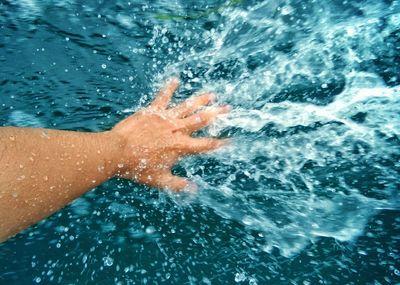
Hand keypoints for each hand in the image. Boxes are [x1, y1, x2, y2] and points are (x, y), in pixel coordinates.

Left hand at [111, 78, 229, 190]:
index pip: (205, 145)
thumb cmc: (137, 167)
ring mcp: (165, 119)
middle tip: (228, 108)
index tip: (230, 140)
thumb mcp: (159, 180)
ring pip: (187, 107)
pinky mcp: (152, 111)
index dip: (219, 143)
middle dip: (216, 115)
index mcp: (180, 147)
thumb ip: (178, 184)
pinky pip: (163, 97)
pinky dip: (169, 89)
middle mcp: (176, 130)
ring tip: (212, 95)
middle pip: (201, 121)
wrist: (117, 152)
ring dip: (200, 100)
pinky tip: (175, 80)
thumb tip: (194, 190)